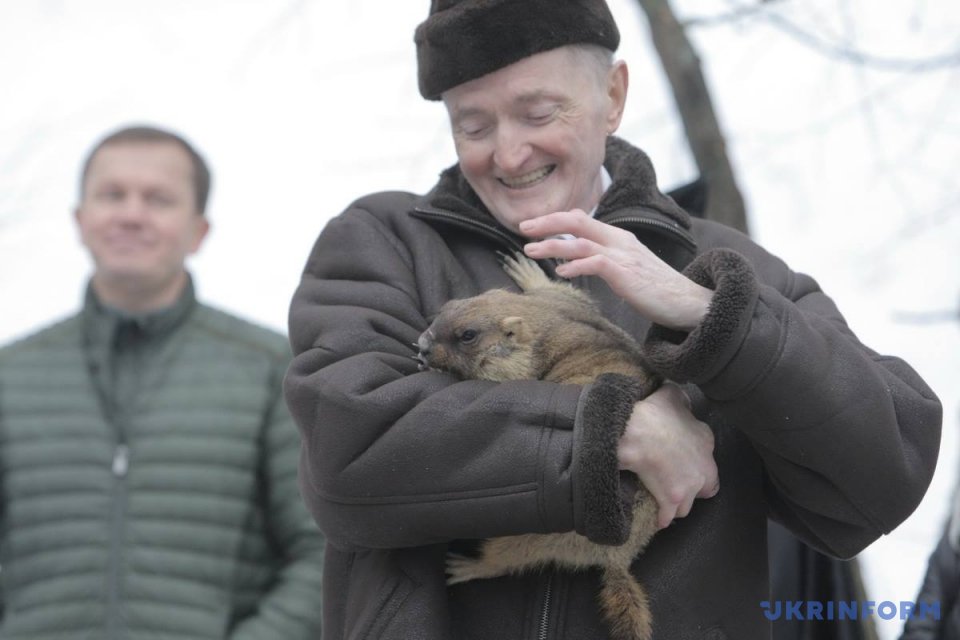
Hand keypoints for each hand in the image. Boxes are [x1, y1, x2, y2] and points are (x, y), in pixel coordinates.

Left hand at [519, 209, 712, 330]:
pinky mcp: (626, 273)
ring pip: (580, 241)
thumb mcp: (627, 267)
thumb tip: (578, 255)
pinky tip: (560, 272)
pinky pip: (596, 263)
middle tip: (523, 228)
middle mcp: (620, 241)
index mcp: (618, 237)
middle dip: (548, 222)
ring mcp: (624, 255)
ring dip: (552, 245)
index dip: (555, 219)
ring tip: (530, 250)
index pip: (582, 218)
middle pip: (577, 220)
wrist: (688, 303)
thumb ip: (604, 258)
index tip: (534, 225)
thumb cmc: (656, 289)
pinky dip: (575, 265)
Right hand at [617, 382, 718, 528]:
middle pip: (706, 489)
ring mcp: (689, 488)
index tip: (683, 461)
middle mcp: (704, 469)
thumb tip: (680, 398)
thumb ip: (681, 399)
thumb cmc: (655, 413)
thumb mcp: (672, 395)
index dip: (696, 462)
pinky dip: (661, 518)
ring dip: (678, 505)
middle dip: (694, 489)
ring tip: (666, 501)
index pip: (710, 459)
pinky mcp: (671, 501)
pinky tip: (657, 518)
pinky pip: (667, 517)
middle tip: (677, 484)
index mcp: (706, 442)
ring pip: (687, 506)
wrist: (637, 434)